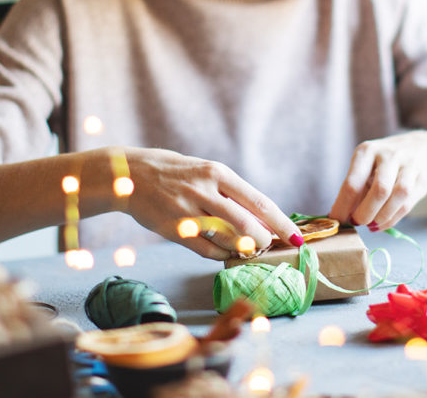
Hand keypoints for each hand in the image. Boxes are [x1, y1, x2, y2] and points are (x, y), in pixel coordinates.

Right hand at [122, 148, 301, 259]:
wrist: (129, 175)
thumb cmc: (174, 172)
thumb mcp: (205, 172)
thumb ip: (230, 193)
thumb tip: (262, 217)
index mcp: (218, 173)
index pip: (260, 202)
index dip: (282, 223)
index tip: (297, 237)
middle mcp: (206, 191)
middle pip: (248, 225)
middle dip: (265, 240)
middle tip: (270, 246)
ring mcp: (189, 211)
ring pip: (229, 239)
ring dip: (245, 249)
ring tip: (250, 249)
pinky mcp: (175, 230)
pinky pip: (207, 250)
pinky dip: (223, 255)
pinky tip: (227, 252)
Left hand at [328, 132, 426, 230]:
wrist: (423, 147)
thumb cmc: (385, 162)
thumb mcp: (367, 166)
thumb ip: (356, 189)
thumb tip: (340, 216)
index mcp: (367, 151)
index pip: (352, 183)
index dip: (343, 207)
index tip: (337, 220)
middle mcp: (388, 155)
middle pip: (379, 190)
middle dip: (365, 213)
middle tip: (357, 223)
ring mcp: (409, 165)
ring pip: (397, 196)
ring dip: (382, 217)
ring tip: (371, 225)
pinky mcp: (423, 177)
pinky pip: (408, 203)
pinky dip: (393, 218)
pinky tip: (383, 223)